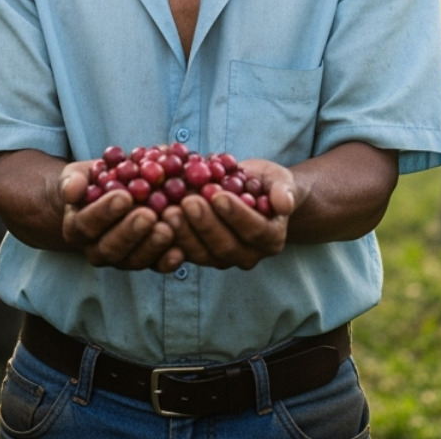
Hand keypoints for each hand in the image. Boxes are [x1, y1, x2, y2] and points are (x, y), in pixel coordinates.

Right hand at [59, 160, 181, 271]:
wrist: (110, 195)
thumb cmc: (93, 182)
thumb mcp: (78, 175)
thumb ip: (72, 181)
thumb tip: (72, 191)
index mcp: (77, 228)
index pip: (87, 224)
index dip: (104, 212)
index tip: (123, 196)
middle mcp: (96, 249)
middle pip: (110, 248)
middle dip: (130, 232)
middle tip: (148, 215)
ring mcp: (122, 259)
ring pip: (133, 260)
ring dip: (151, 246)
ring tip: (167, 229)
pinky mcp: (145, 261)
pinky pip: (155, 266)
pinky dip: (167, 261)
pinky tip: (180, 251)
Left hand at [162, 158, 294, 269]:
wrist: (250, 193)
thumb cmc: (266, 184)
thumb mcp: (279, 180)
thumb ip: (283, 190)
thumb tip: (284, 204)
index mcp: (271, 238)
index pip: (255, 231)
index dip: (236, 215)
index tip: (218, 195)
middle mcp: (248, 255)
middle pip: (225, 246)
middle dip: (205, 224)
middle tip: (187, 201)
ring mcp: (222, 259)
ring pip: (202, 254)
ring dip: (184, 233)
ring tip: (167, 210)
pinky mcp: (199, 255)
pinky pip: (184, 253)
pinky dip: (170, 238)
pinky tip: (156, 219)